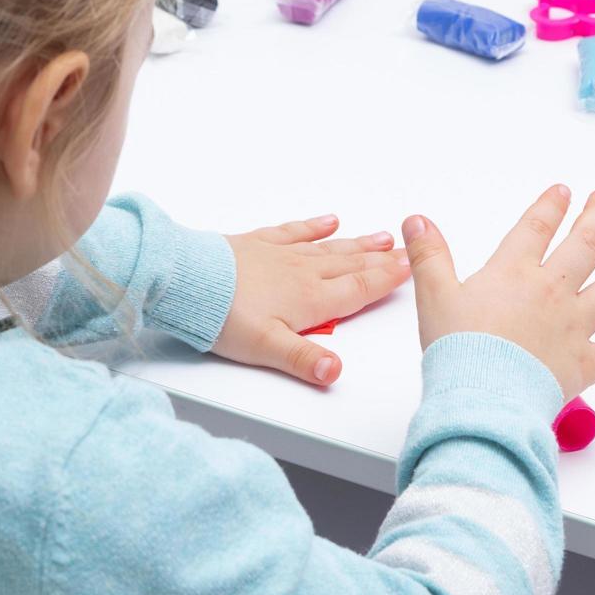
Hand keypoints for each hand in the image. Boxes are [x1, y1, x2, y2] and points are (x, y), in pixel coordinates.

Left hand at [217, 215, 410, 385]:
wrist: (183, 279)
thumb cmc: (221, 315)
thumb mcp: (266, 348)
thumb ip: (304, 360)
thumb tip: (335, 373)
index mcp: (309, 300)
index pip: (358, 289)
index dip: (386, 280)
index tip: (411, 269)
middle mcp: (301, 273)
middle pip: (350, 266)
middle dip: (380, 260)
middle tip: (407, 252)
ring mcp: (280, 255)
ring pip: (329, 249)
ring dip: (357, 244)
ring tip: (381, 237)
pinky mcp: (257, 243)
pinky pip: (294, 232)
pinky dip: (314, 226)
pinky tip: (329, 221)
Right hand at [402, 185, 594, 399]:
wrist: (481, 398)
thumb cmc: (458, 350)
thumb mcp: (434, 295)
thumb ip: (428, 255)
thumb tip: (416, 220)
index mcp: (514, 273)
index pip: (538, 228)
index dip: (551, 206)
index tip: (563, 192)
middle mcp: (551, 293)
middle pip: (585, 246)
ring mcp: (573, 328)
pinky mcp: (584, 365)